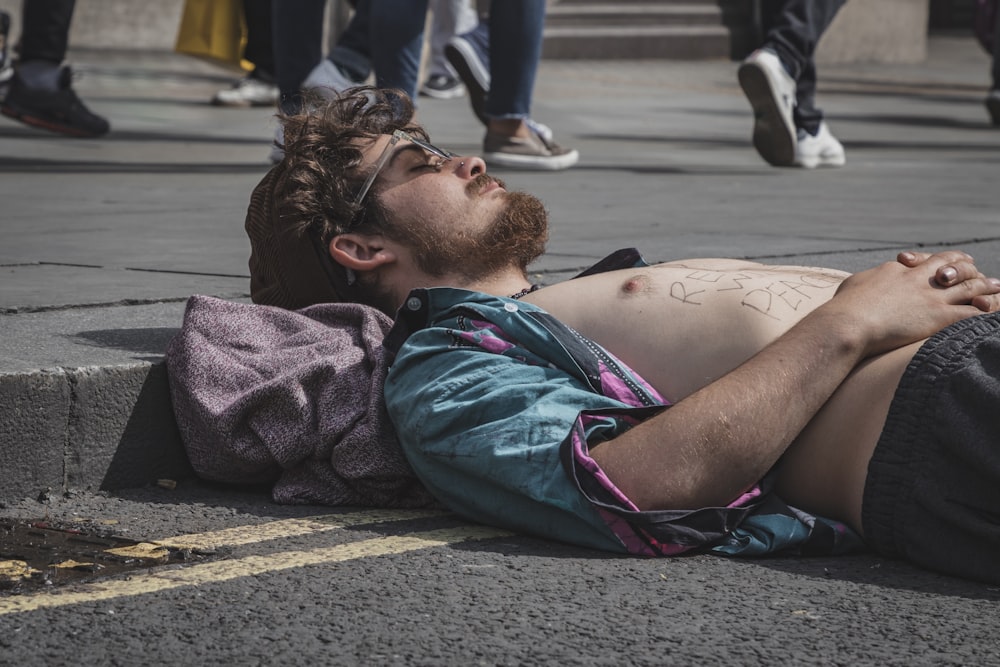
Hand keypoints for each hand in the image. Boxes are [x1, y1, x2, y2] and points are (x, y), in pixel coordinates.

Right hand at [831, 250, 999, 356]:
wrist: (849, 323)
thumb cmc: (843, 309)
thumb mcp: (851, 286)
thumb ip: (864, 282)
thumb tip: (865, 283)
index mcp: (897, 271)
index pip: (922, 262)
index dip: (936, 261)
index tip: (943, 264)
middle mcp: (918, 279)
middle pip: (950, 266)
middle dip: (966, 267)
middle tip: (977, 268)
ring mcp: (931, 297)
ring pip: (968, 287)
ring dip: (985, 287)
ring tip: (997, 287)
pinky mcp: (939, 316)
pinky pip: (972, 312)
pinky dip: (986, 313)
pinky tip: (992, 313)